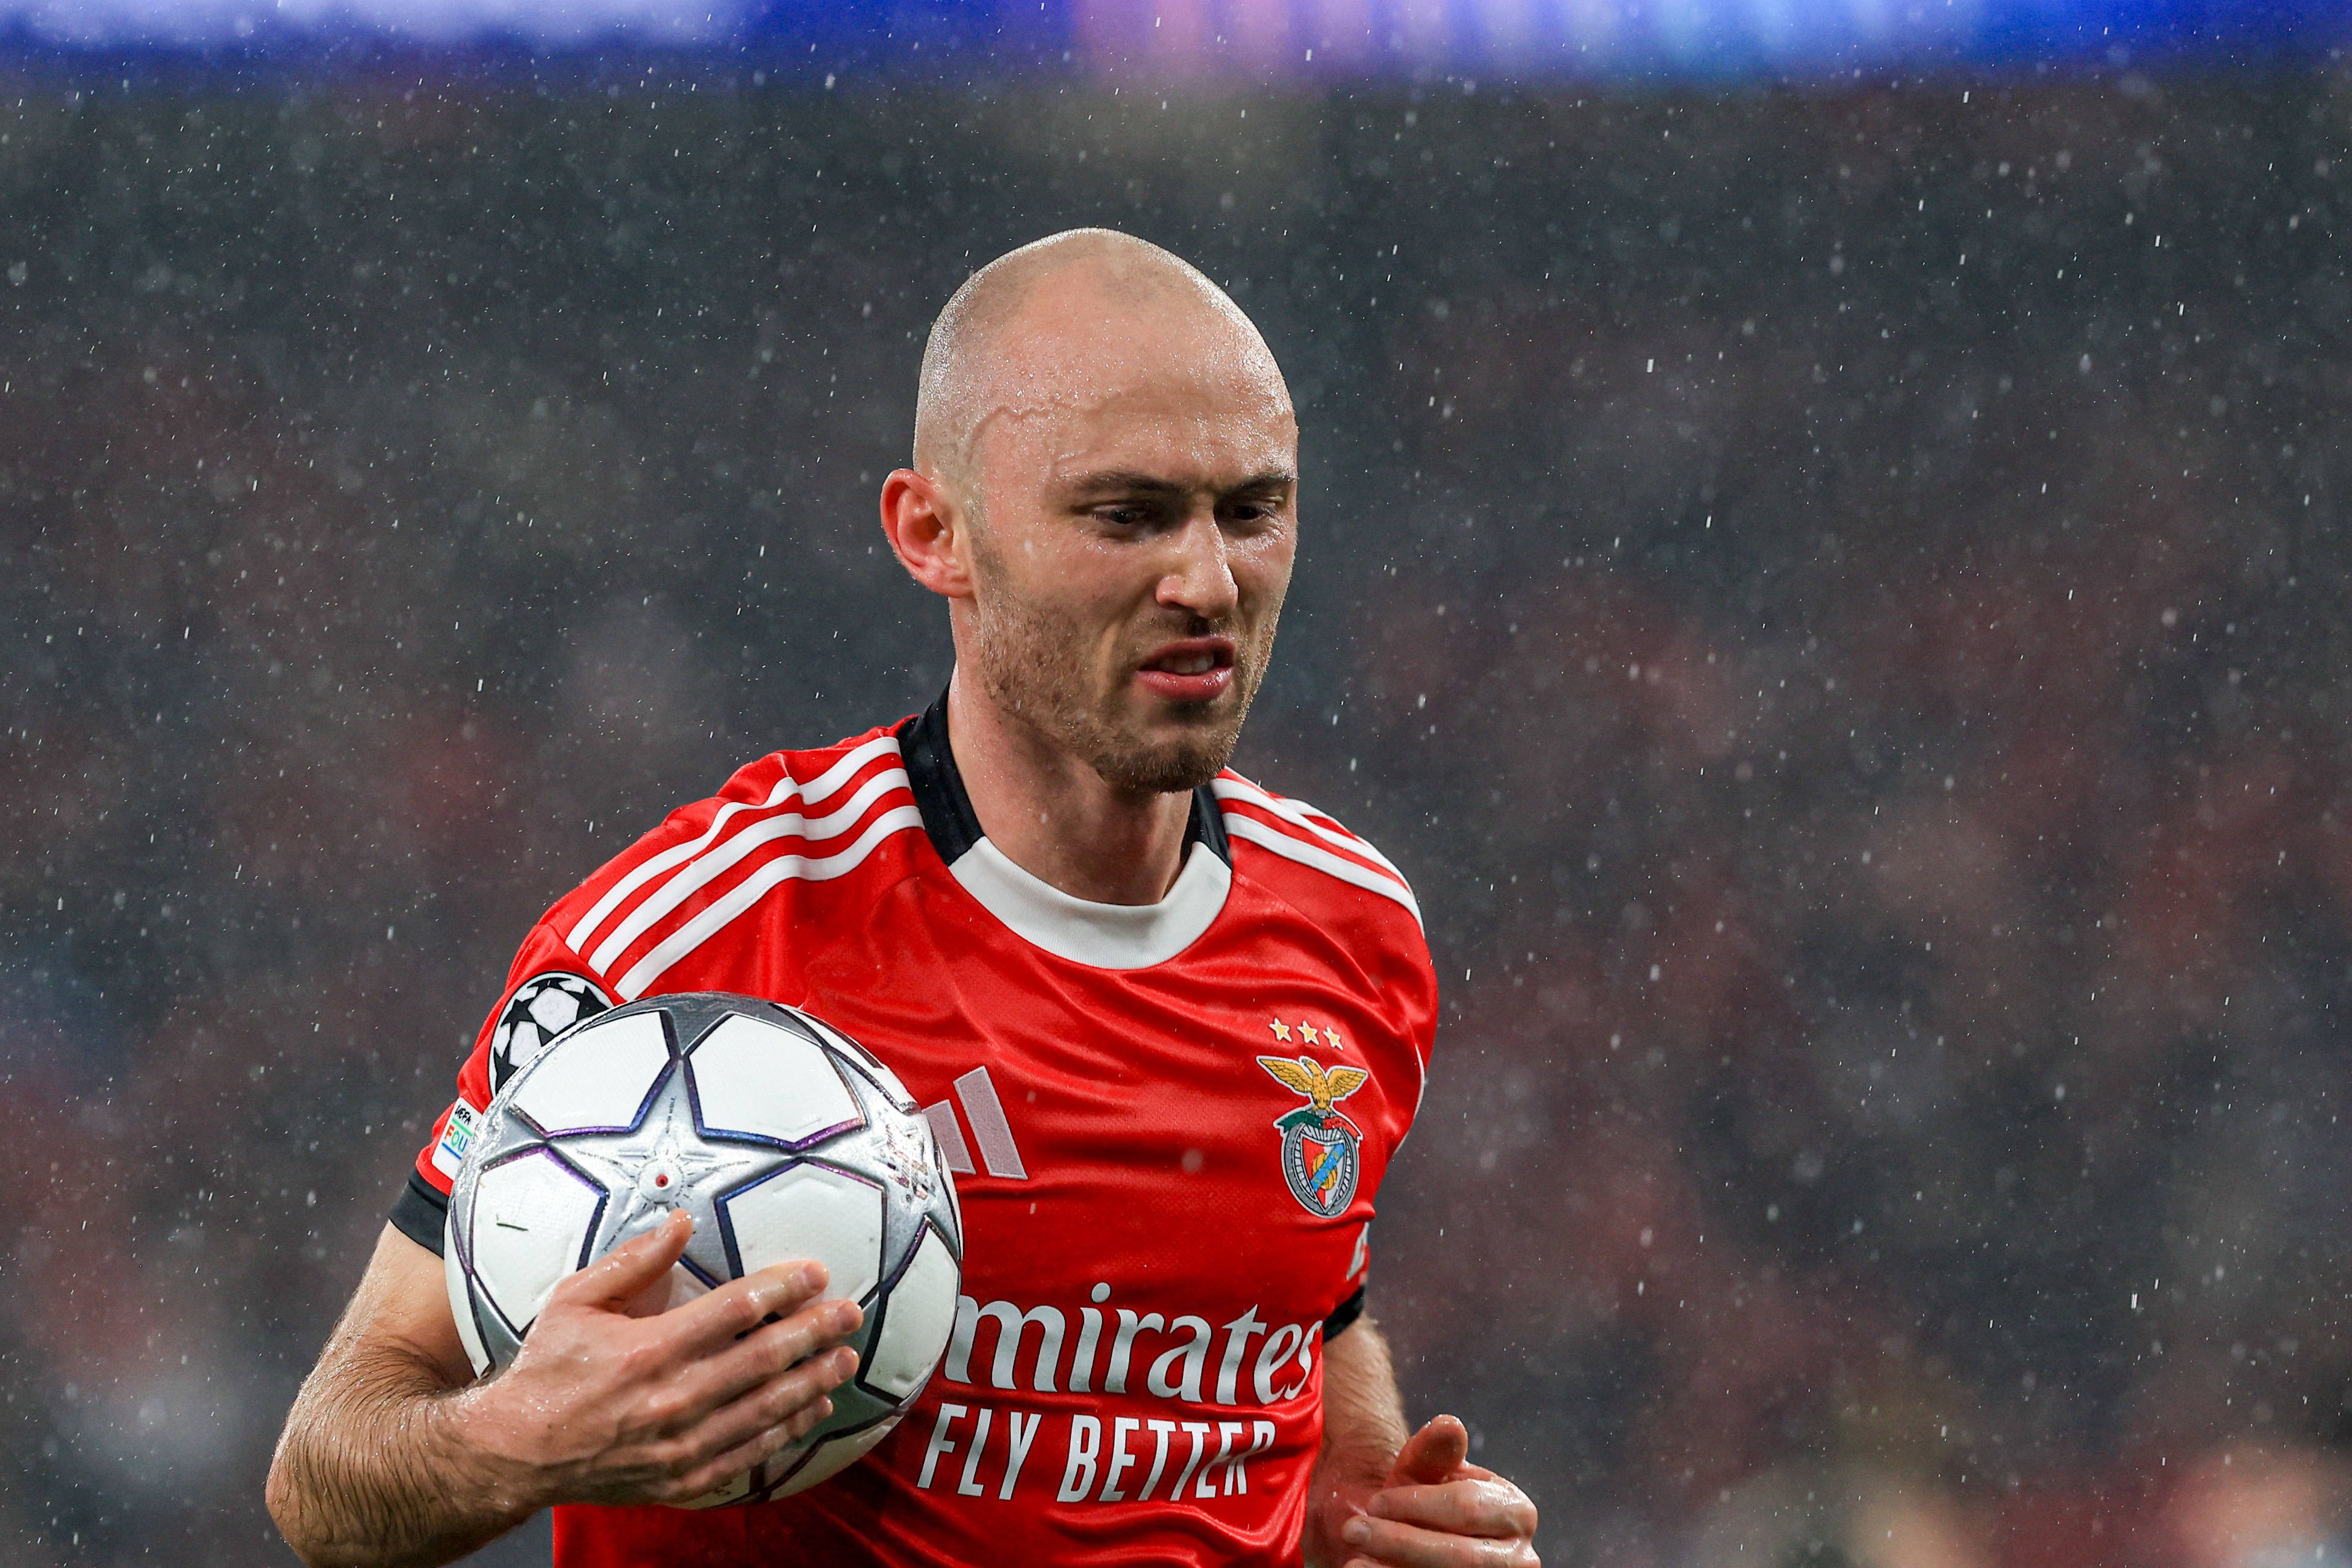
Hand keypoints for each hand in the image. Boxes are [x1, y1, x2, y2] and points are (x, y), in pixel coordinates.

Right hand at [451, 1209, 862, 1507]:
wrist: (517, 1452)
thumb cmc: (548, 1369)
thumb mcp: (576, 1300)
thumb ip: (634, 1260)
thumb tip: (682, 1219)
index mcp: (648, 1350)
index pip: (734, 1310)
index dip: (781, 1288)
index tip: (814, 1273)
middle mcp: (672, 1399)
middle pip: (763, 1359)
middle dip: (814, 1333)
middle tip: (849, 1313)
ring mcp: (681, 1445)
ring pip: (766, 1408)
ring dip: (812, 1381)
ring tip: (845, 1358)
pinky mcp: (683, 1478)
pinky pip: (750, 1452)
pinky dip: (787, 1430)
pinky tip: (812, 1408)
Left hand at [1334, 1415, 1538, 1567]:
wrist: (1422, 1534)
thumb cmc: (1426, 1500)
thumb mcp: (1425, 1471)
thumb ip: (1435, 1449)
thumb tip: (1449, 1426)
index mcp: (1516, 1512)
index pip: (1466, 1507)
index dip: (1416, 1505)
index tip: (1374, 1504)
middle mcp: (1520, 1557)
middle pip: (1461, 1555)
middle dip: (1400, 1541)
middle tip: (1352, 1531)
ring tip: (1354, 1560)